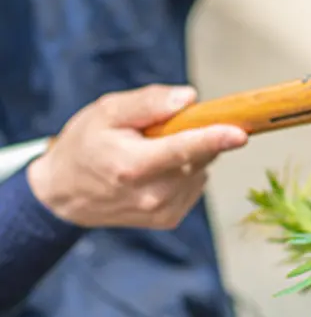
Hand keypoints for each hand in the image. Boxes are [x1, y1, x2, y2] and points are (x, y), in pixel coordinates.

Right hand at [27, 84, 247, 229]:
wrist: (64, 192)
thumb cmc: (86, 145)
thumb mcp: (107, 111)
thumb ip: (149, 103)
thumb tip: (189, 98)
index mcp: (132, 166)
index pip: (182, 150)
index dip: (214, 139)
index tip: (240, 133)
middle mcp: (151, 194)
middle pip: (199, 156)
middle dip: (196, 135)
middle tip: (164, 129)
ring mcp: (162, 210)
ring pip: (201, 168)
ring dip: (189, 154)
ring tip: (152, 152)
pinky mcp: (169, 218)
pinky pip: (195, 182)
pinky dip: (185, 170)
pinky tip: (158, 169)